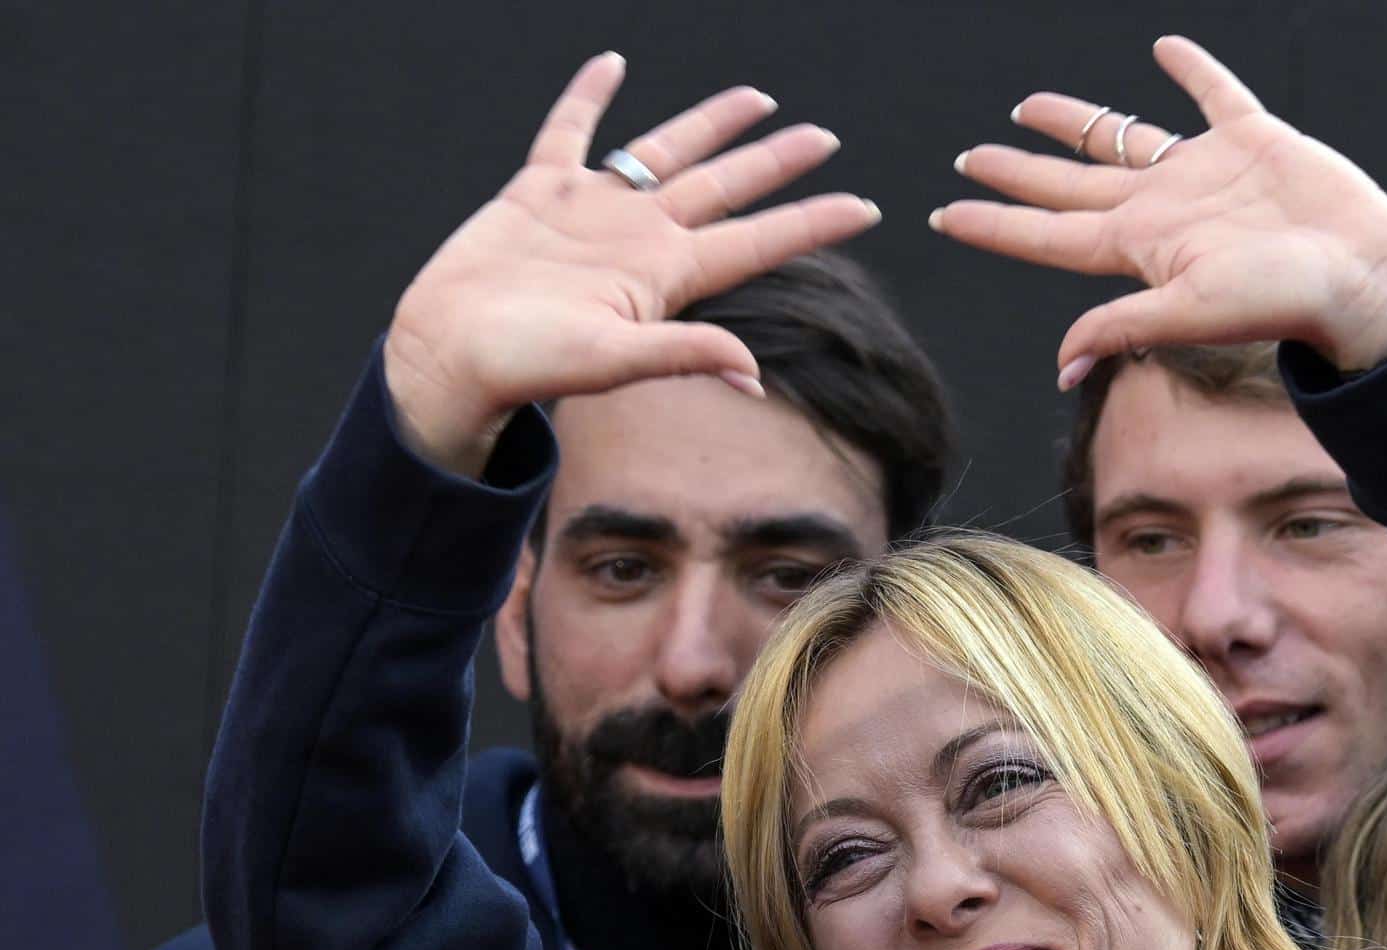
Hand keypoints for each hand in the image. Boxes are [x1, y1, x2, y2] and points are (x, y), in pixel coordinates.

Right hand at [384, 52, 879, 475]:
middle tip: (824, 136)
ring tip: (756, 98)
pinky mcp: (538, 193)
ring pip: (664, 151)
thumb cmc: (525, 365)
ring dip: (709, 124)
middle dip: (774, 161)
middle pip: (724, 186)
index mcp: (665, 273)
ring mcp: (592, 211)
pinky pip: (570, 132)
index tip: (867, 207)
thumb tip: (753, 375)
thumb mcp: (609, 361)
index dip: (812, 222)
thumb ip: (681, 354)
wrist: (449, 353)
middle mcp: (640, 236)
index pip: (757, 240)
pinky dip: (588, 98)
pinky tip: (610, 65)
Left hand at [931, 36, 1386, 387]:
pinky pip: (1213, 95)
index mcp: (1139, 246)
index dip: (994, 224)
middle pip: (1070, 185)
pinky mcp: (1254, 141)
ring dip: (1077, 122)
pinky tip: (1166, 51)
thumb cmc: (1281, 298)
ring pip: (1123, 138)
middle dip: (1018, 173)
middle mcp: (1162, 208)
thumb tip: (1060, 369)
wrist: (1363, 274)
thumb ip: (1120, 326)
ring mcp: (1205, 173)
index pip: (1047, 234)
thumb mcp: (1191, 312)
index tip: (942, 213)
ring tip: (1030, 106)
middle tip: (971, 156)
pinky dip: (1190, 71)